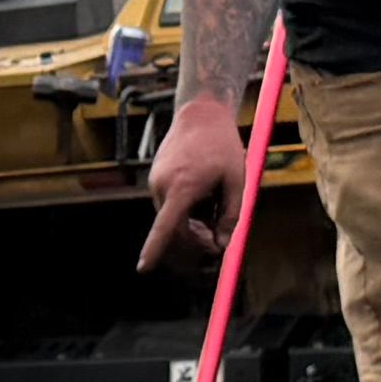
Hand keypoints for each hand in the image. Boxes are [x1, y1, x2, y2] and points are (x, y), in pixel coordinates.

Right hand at [135, 88, 252, 271]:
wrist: (200, 113)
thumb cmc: (222, 146)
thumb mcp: (237, 181)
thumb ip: (231, 216)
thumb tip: (222, 244)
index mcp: (183, 187)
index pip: (166, 226)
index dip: (154, 249)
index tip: (143, 268)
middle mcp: (163, 186)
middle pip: (175, 229)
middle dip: (196, 238)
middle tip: (218, 235)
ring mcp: (155, 181)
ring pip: (172, 218)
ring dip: (191, 223)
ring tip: (212, 203)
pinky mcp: (155, 178)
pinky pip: (169, 205)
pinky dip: (184, 209)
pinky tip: (201, 190)